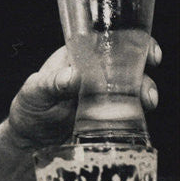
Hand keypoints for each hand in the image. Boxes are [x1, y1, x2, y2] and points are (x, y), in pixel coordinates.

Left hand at [6, 40, 161, 149]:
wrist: (31, 139)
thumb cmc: (30, 108)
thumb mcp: (35, 92)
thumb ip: (52, 83)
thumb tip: (74, 76)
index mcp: (80, 57)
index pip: (111, 41)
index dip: (135, 42)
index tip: (149, 52)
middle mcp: (97, 73)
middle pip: (129, 65)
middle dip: (145, 73)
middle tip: (147, 90)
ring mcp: (105, 95)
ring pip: (133, 87)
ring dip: (145, 93)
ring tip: (147, 103)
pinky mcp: (109, 116)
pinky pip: (130, 110)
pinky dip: (139, 112)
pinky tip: (141, 117)